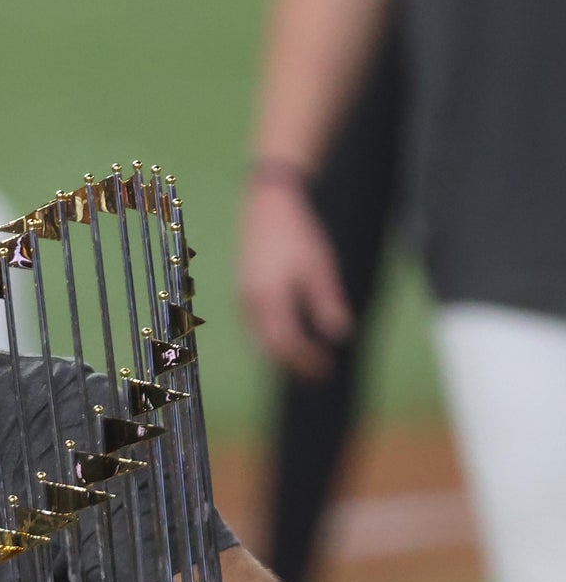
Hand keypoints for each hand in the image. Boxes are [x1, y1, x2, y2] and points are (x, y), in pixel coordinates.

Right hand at [237, 178, 352, 379]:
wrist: (267, 207)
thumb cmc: (298, 235)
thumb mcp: (320, 267)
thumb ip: (327, 302)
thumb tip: (340, 335)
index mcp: (269, 299)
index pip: (286, 343)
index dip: (305, 361)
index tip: (327, 370)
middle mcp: (250, 303)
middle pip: (269, 347)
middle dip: (293, 364)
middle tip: (319, 374)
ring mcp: (242, 298)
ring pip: (259, 339)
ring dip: (282, 353)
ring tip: (306, 361)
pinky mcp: (242, 292)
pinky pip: (255, 326)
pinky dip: (272, 338)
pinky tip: (290, 336)